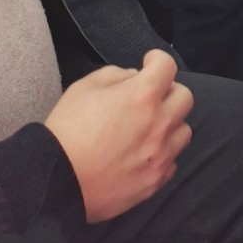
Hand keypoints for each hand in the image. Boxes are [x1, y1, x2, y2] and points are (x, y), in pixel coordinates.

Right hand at [44, 51, 193, 221]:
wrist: (57, 181)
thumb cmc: (68, 130)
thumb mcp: (84, 87)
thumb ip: (116, 75)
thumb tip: (135, 78)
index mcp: (142, 96)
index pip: (168, 66)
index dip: (157, 60)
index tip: (148, 64)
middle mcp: (159, 124)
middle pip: (185, 98)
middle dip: (168, 91)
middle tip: (149, 96)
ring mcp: (160, 155)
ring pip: (183, 131)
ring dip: (169, 124)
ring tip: (148, 128)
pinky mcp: (155, 182)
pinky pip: (172, 162)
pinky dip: (162, 154)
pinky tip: (142, 154)